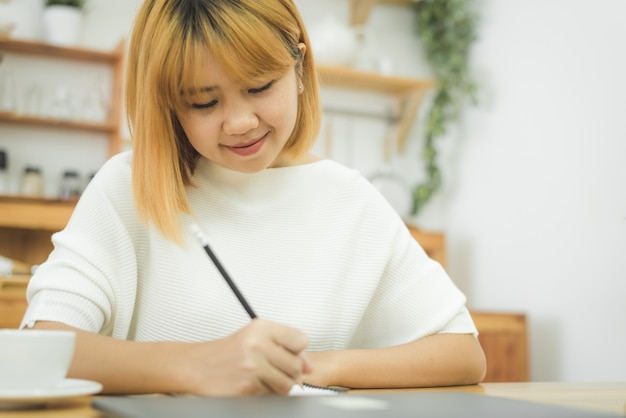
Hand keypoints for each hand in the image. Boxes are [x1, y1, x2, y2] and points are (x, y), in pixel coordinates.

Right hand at [177, 319, 311, 395]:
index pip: (301, 340)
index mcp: (261, 328)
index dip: (296, 350)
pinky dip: (264, 393)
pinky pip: (270, 396)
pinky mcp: (246, 387)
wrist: (195, 367)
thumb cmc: (226, 353)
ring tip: (262, 378)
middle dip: (288, 372)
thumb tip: (309, 366)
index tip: (286, 353)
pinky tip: (251, 384)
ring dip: (278, 385)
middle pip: (296, 366)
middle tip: (272, 369)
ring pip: (287, 384)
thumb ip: (285, 347)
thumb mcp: (255, 339)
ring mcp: (252, 366)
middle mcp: (257, 344)